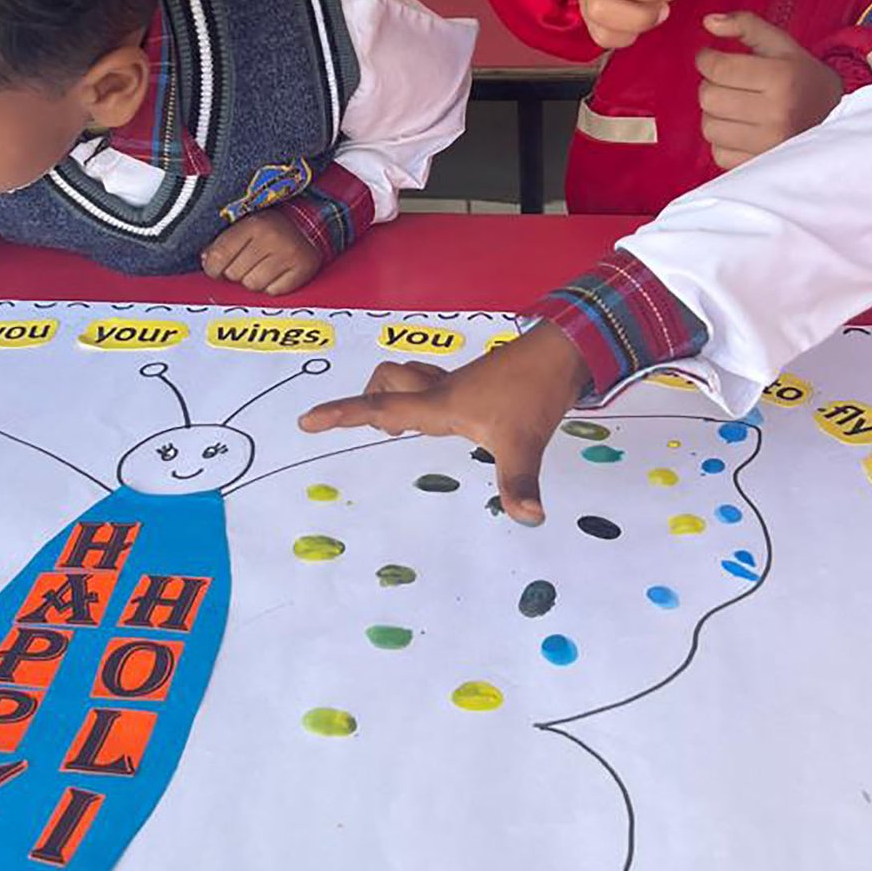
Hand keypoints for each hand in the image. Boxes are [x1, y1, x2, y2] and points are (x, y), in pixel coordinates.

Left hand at [201, 210, 323, 295]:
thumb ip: (222, 244)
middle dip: (236, 272)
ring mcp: (288, 255)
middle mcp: (272, 238)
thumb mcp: (244, 226)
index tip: (215, 269)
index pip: (219, 256)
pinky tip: (276, 273)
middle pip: (234, 274)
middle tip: (246, 263)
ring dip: (254, 281)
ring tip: (261, 268)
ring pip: (253, 285)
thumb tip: (207, 261)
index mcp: (253, 224)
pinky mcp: (302, 270)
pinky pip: (273, 292)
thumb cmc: (270, 228)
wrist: (308, 224)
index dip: (212, 267)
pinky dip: (272, 286)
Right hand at [298, 321, 586, 524]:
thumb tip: (527, 518)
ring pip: (409, 379)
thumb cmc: (536, 392)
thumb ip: (519, 483)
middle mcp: (442, 392)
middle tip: (366, 424)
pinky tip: (452, 423)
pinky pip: (435, 386)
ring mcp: (459, 385)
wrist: (564, 352)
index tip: (307, 420)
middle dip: (368, 402)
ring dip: (395, 394)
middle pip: (386, 384)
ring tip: (401, 426)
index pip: (380, 409)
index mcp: (440, 405)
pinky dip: (426, 399)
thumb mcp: (525, 443)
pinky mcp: (477, 385)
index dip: (341, 415)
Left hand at [695, 11, 842, 168]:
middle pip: (708, 97)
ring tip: (733, 105)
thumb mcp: (780, 44)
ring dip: (714, 113)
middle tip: (725, 82)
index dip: (705, 59)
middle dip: (710, 85)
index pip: (718, 68)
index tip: (710, 57)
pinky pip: (717, 153)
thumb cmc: (801, 77)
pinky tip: (739, 128)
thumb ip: (745, 25)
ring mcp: (768, 144)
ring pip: (708, 126)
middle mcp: (776, 113)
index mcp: (781, 77)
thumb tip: (708, 21)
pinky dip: (722, 140)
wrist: (835, 116)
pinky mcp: (760, 165)